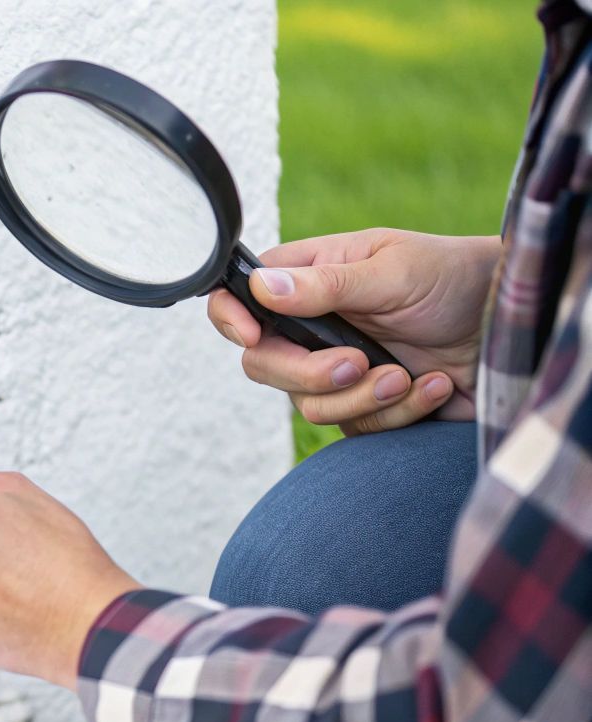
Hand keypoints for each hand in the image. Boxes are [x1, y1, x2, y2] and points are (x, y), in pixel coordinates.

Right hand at [208, 229, 498, 433]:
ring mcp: (336, 368)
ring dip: (361, 398)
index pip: (239, 298)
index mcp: (308, 279)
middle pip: (263, 364)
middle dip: (307, 374)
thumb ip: (325, 285)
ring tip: (406, 376)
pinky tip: (432, 386)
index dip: (232, 320)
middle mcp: (313, 326)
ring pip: (308, 405)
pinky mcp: (366, 405)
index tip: (255, 336)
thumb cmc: (453, 279)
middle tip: (355, 363)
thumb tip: (260, 287)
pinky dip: (397, 413)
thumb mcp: (392, 271)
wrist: (512, 325)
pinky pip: (356, 427)